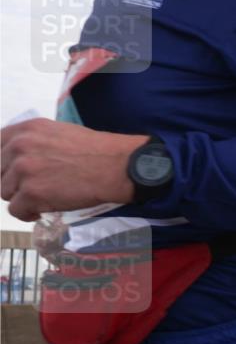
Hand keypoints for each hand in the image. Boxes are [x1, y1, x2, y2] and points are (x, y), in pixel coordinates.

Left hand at [2, 118, 146, 220]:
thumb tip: (23, 158)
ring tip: (41, 200)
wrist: (116, 166)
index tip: (13, 173)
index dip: (4, 163)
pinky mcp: (32, 194)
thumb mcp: (59, 133)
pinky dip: (27, 214)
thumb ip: (35, 142)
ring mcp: (23, 171)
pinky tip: (41, 212)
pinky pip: (16, 210)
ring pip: (5, 192)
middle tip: (33, 188)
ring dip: (21, 198)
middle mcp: (18, 147)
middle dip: (14, 182)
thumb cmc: (96, 151)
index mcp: (25, 130)